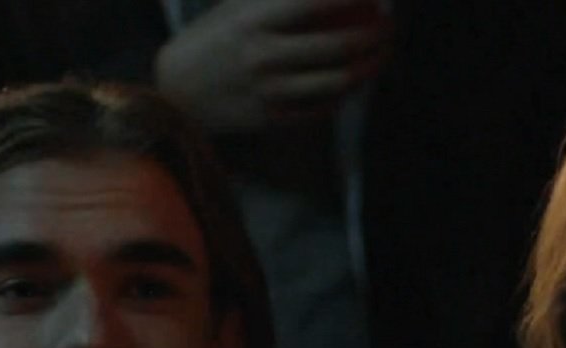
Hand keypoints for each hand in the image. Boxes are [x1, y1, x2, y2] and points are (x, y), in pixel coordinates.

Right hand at [155, 0, 390, 132]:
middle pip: (335, 46)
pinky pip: (320, 107)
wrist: (177, 90)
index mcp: (253, 21)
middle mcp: (262, 56)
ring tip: (382, 54)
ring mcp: (268, 90)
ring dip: (368, 67)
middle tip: (389, 26)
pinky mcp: (271, 118)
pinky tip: (356, 81)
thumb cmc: (214, 39)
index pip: (315, 3)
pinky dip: (343, 93)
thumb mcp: (238, 6)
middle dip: (373, 35)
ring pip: (335, 81)